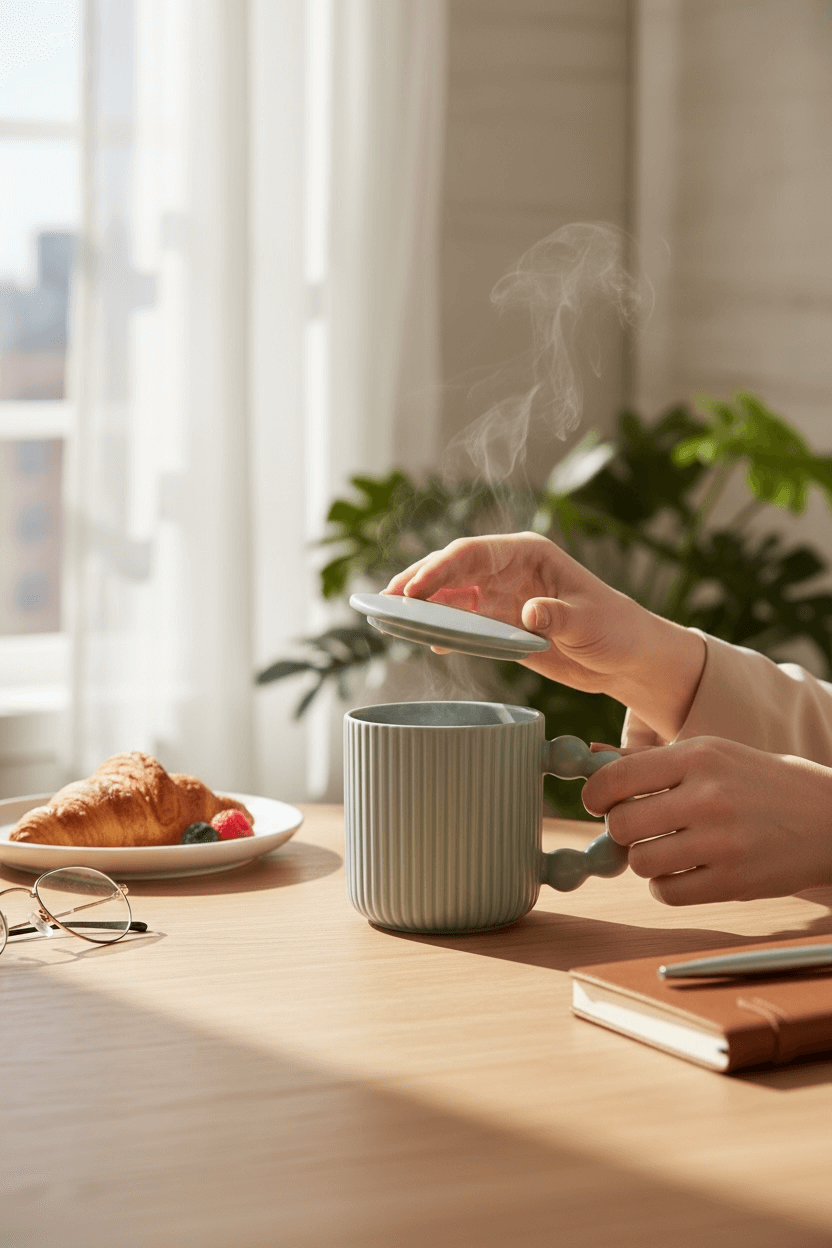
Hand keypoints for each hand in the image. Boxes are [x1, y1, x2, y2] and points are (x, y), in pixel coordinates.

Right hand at [384, 532, 704, 740]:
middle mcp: (509, 570)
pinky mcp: (502, 624)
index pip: (472, 553)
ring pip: (451, 594)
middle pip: (452, 569)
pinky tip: (423, 639)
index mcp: (528, 554)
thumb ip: (558, 616)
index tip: (414, 589)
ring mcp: (503, 597)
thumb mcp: (589, 623)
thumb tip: (530, 611)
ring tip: (390, 618)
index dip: (438, 568)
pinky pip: (462, 622)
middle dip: (418, 582)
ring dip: (422, 605)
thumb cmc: (616, 630)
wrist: (628, 660)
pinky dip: (441, 629)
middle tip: (386, 600)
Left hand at [582, 737, 831, 903]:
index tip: (597, 802)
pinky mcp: (733, 882)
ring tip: (666, 848)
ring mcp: (722, 842)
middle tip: (636, 827)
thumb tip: (590, 758)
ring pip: (640, 861)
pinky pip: (666, 892)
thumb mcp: (710, 754)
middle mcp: (709, 796)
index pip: (617, 777)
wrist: (827, 817)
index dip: (595, 794)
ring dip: (643, 859)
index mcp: (699, 756)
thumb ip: (648, 760)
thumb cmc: (757, 782)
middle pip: (622, 824)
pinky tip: (684, 870)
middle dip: (620, 829)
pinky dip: (665, 885)